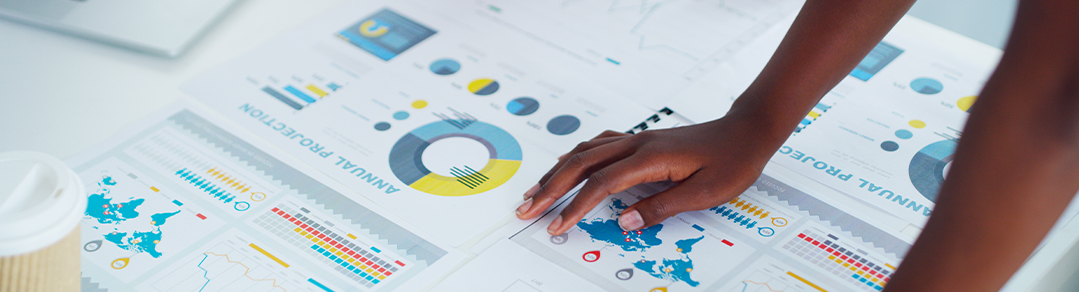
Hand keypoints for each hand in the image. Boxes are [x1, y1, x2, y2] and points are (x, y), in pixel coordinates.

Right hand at [514, 111, 782, 234]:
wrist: (747, 130)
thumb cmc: (732, 160)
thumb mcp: (704, 192)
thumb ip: (661, 207)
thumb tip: (623, 222)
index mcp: (649, 158)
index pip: (600, 184)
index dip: (575, 207)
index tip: (557, 226)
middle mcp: (636, 144)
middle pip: (580, 164)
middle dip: (550, 188)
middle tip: (526, 209)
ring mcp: (637, 139)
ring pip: (584, 152)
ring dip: (556, 172)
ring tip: (535, 191)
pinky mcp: (641, 140)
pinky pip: (597, 145)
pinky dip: (575, 157)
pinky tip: (566, 163)